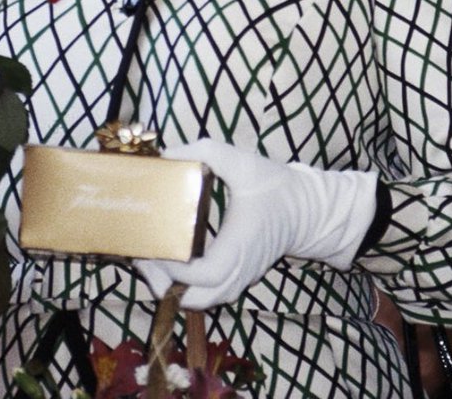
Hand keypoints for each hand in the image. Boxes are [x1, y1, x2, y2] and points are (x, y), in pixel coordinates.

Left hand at [135, 139, 377, 308]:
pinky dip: (186, 287)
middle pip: (197, 299)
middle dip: (165, 285)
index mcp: (240, 246)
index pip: (205, 275)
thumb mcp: (243, 162)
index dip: (176, 270)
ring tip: (153, 258)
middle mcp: (239, 270)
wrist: (307, 210)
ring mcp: (240, 278)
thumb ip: (207, 152)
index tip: (155, 248)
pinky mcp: (239, 278)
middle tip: (144, 257)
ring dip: (174, 287)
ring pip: (201, 301)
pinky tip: (172, 261)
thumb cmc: (275, 187)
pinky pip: (209, 294)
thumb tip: (169, 154)